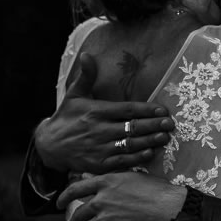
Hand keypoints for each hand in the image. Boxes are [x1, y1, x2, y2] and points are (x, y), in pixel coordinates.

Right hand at [35, 53, 174, 173]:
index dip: (146, 109)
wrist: (49, 146)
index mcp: (96, 111)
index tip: (163, 110)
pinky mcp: (99, 164)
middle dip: (153, 125)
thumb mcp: (73, 95)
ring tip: (165, 137)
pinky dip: (137, 158)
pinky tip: (150, 153)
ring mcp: (100, 148)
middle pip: (132, 127)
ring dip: (149, 141)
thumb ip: (86, 77)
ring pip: (130, 144)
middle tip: (170, 124)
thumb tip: (87, 55)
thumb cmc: (66, 117)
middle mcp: (99, 130)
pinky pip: (122, 161)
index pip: (126, 109)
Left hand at [57, 172, 186, 220]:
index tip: (59, 203)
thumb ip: (109, 177)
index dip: (64, 197)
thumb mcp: (131, 177)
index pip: (76, 189)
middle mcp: (101, 200)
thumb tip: (89, 176)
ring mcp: (105, 219)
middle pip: (79, 213)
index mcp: (105, 183)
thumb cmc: (157, 191)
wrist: (168, 209)